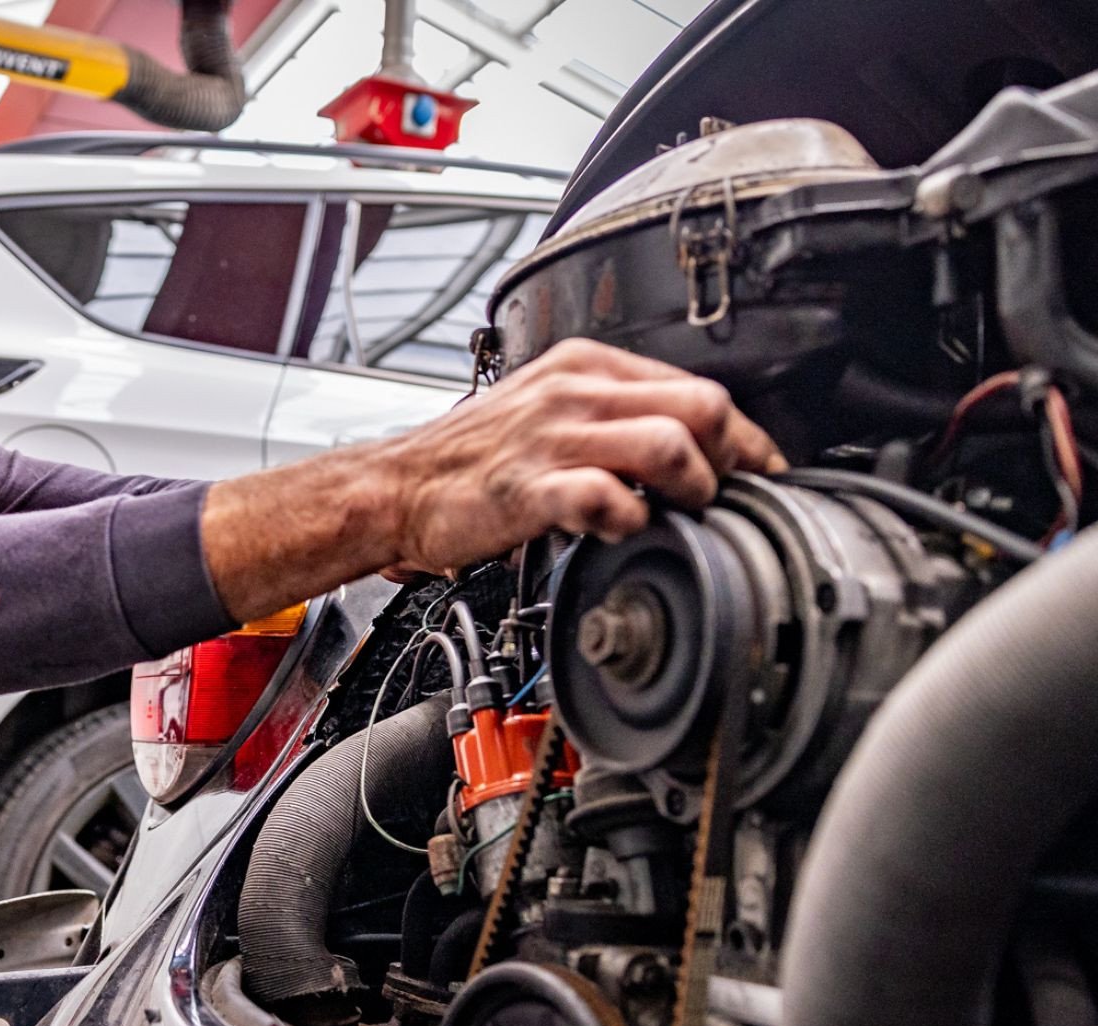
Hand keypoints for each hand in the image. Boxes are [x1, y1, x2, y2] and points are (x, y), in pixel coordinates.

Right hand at [378, 338, 784, 572]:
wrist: (397, 487)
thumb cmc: (470, 458)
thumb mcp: (546, 408)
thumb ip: (612, 414)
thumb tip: (685, 443)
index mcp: (584, 366)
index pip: (696, 387)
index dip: (742, 435)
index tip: (758, 471)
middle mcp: (574, 393)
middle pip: (700, 407)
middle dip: (734, 457)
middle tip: (733, 495)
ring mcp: (552, 438)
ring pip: (668, 445)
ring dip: (693, 487)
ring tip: (682, 512)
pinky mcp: (528, 486)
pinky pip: (606, 497)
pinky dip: (630, 519)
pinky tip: (621, 529)